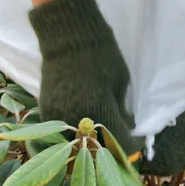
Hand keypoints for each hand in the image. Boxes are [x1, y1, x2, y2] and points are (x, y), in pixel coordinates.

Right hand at [29, 0, 144, 154]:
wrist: (68, 37)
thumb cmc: (102, 55)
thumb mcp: (121, 83)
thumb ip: (121, 110)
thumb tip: (125, 125)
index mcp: (101, 114)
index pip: (122, 142)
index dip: (132, 145)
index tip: (137, 142)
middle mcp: (78, 121)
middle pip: (98, 148)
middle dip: (111, 146)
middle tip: (120, 138)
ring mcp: (59, 118)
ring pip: (78, 142)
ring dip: (91, 141)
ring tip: (104, 133)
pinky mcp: (47, 111)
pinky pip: (64, 130)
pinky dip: (76, 130)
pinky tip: (86, 122)